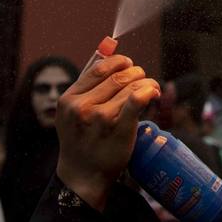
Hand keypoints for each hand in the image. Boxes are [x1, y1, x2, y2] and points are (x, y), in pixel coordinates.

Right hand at [55, 53, 160, 210]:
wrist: (82, 175)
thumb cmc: (82, 139)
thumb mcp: (74, 110)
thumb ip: (89, 81)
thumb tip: (109, 46)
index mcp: (69, 99)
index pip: (99, 68)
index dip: (119, 62)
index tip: (128, 65)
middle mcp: (82, 107)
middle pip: (118, 77)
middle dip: (136, 73)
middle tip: (142, 79)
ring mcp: (100, 119)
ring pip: (131, 87)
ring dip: (146, 83)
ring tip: (150, 87)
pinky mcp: (119, 129)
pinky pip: (137, 100)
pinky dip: (148, 91)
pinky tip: (152, 92)